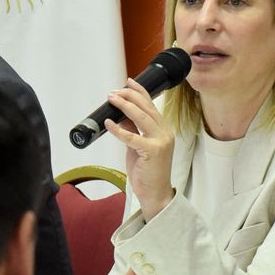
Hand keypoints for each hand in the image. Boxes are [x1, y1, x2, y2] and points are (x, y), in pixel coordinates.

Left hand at [102, 79, 174, 219]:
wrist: (156, 193)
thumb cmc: (148, 171)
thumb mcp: (138, 146)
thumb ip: (133, 130)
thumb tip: (120, 115)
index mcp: (164, 130)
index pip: (152, 105)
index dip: (139, 92)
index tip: (128, 81)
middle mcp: (165, 133)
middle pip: (147, 107)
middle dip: (129, 96)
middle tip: (114, 91)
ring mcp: (161, 141)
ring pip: (142, 117)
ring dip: (124, 105)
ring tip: (112, 99)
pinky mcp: (152, 151)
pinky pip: (132, 136)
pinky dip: (118, 129)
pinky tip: (109, 123)